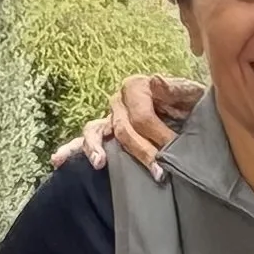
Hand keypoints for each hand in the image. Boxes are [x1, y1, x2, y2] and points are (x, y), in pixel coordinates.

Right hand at [56, 73, 202, 176]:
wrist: (194, 112)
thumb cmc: (194, 103)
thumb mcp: (192, 93)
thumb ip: (176, 87)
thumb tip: (155, 80)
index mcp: (137, 88)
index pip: (142, 116)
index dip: (159, 136)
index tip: (175, 151)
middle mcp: (119, 101)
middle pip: (123, 129)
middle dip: (141, 152)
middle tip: (159, 173)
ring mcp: (110, 116)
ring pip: (96, 132)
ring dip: (96, 148)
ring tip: (98, 163)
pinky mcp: (107, 131)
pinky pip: (88, 140)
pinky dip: (72, 149)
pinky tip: (58, 161)